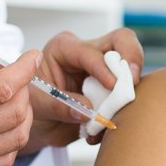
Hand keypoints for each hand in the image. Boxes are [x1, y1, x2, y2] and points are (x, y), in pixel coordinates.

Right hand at [0, 12, 38, 165]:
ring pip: (16, 138)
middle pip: (16, 112)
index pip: (3, 86)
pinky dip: (12, 142)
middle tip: (11, 75)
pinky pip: (3, 161)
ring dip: (23, 115)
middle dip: (24, 88)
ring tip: (9, 98)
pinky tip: (1, 125)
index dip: (24, 68)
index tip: (30, 56)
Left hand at [23, 27, 144, 151]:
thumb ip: (60, 106)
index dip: (103, 68)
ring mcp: (103, 67)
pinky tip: (107, 126)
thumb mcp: (38, 105)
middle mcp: (87, 52)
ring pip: (131, 60)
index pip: (90, 52)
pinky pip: (129, 89)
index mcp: (64, 48)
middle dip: (131, 58)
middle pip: (120, 39)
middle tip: (132, 82)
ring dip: (131, 86)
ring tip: (119, 110)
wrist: (41, 124)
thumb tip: (89, 112)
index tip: (113, 85)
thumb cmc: (33, 105)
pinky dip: (126, 106)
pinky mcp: (114, 85)